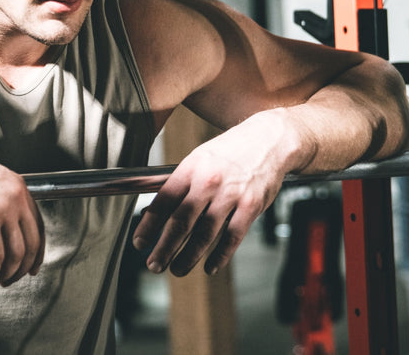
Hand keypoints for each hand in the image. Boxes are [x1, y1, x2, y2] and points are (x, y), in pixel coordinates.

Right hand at [0, 137, 44, 288]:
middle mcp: (16, 199)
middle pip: (30, 245)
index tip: (32, 268)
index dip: (37, 253)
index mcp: (19, 187)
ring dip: (5, 275)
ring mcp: (2, 211)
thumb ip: (4, 197)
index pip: (38, 228)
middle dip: (22, 269)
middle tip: (10, 280)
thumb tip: (9, 223)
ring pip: (14, 256)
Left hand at [131, 113, 292, 276]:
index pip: (163, 201)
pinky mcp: (251, 206)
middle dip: (164, 248)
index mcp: (191, 168)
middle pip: (181, 221)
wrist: (268, 139)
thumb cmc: (229, 152)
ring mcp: (231, 195)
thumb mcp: (198, 160)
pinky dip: (220, 256)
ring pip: (205, 233)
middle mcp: (209, 181)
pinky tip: (210, 266)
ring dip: (189, 256)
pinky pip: (232, 237)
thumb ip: (180, 186)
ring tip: (177, 269)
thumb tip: (155, 213)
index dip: (149, 225)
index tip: (140, 243)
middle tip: (154, 264)